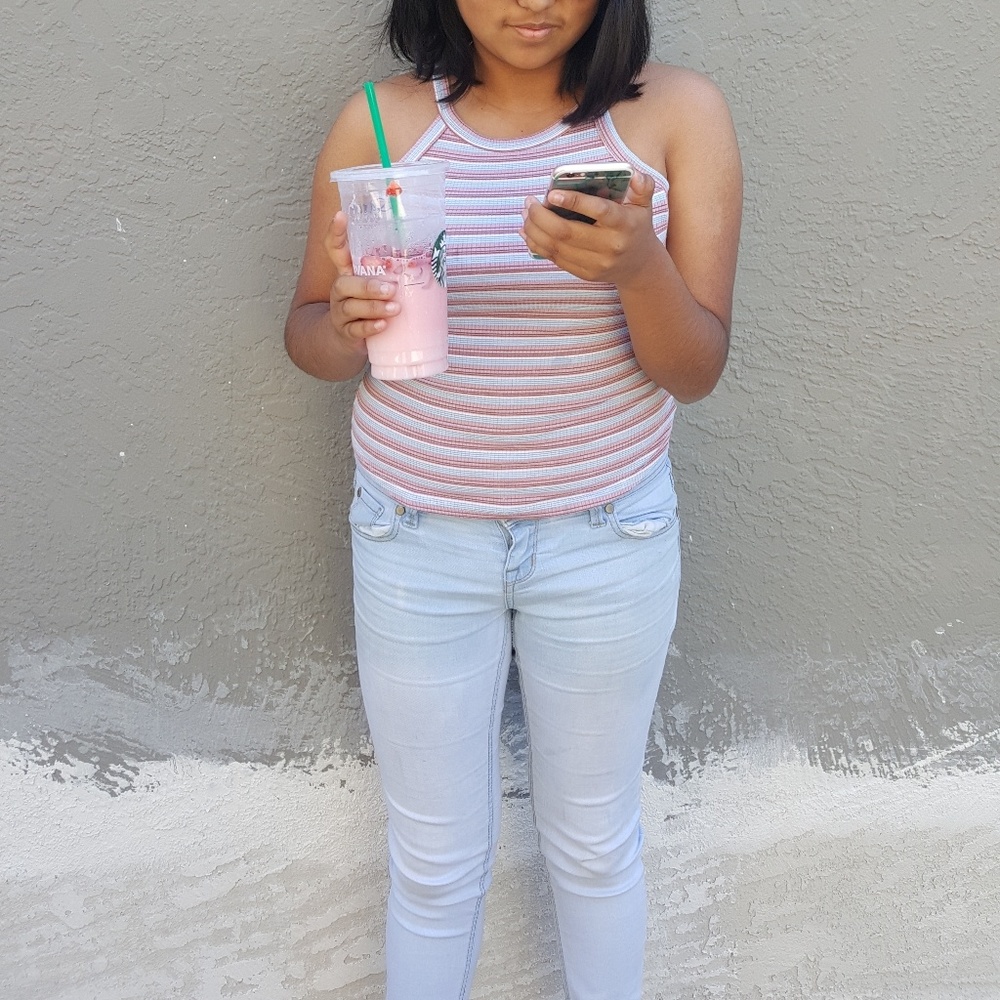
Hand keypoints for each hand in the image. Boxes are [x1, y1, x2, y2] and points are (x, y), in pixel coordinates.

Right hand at [324, 211, 400, 346]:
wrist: (347, 340)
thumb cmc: (370, 307)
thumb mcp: (377, 286)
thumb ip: (395, 272)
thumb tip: (435, 254)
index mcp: (349, 273)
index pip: (336, 249)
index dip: (336, 233)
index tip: (340, 215)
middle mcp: (341, 290)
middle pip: (344, 283)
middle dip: (368, 286)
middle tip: (391, 288)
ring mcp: (341, 312)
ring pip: (351, 307)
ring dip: (374, 307)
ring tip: (395, 308)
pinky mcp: (346, 333)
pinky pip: (355, 329)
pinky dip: (369, 327)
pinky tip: (382, 325)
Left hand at [520, 172, 664, 285]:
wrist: (638, 266)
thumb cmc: (635, 227)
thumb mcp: (644, 205)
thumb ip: (642, 187)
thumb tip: (634, 174)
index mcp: (623, 224)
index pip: (598, 211)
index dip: (574, 201)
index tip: (552, 193)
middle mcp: (609, 246)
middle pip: (566, 232)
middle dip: (541, 216)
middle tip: (530, 201)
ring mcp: (596, 263)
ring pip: (556, 247)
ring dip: (534, 230)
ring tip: (526, 213)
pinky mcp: (585, 274)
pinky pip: (555, 259)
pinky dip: (537, 244)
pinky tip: (528, 231)